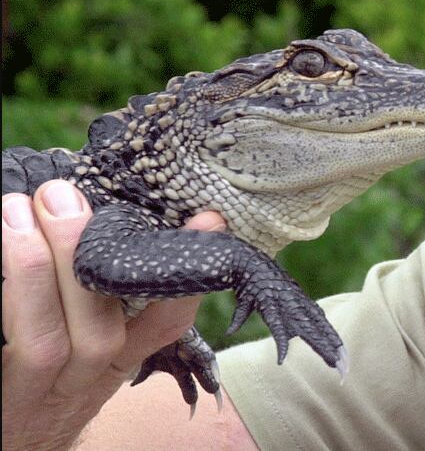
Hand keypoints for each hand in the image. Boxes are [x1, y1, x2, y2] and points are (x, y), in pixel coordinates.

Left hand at [2, 180, 225, 450]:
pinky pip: (8, 348)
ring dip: (33, 271)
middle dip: (80, 255)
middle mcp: (90, 379)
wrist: (13, 441)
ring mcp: (41, 392)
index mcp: (122, 358)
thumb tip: (105, 208)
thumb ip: (101, 289)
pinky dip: (5, 297)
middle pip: (100, 331)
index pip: (167, 323)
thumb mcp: (87, 339)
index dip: (187, 276)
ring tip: (14, 210)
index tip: (207, 222)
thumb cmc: (47, 377)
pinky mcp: (2, 395)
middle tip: (60, 194)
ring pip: (46, 339)